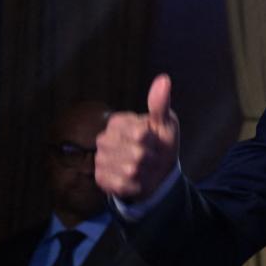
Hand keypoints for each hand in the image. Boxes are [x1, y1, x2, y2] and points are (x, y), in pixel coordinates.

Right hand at [95, 73, 179, 201]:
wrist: (156, 175)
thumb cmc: (161, 145)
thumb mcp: (166, 124)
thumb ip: (160, 105)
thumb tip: (164, 80)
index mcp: (118, 122)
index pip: (141, 134)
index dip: (155, 141)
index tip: (155, 141)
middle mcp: (104, 139)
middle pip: (137, 154)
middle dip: (152, 158)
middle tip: (152, 157)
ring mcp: (100, 160)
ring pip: (130, 171)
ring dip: (146, 173)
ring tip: (145, 169)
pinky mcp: (100, 179)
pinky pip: (123, 185)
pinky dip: (136, 185)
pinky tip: (137, 180)